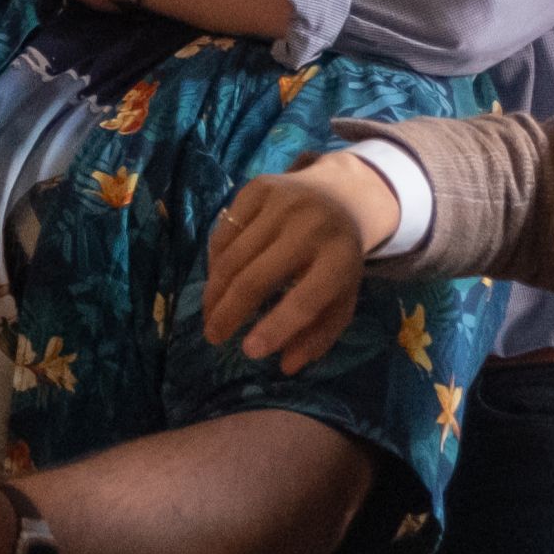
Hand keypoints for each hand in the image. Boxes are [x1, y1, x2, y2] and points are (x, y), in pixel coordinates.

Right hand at [202, 156, 399, 374]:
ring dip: (215, 291)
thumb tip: (285, 365)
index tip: (248, 351)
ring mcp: (283, 203)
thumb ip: (319, 334)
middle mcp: (310, 228)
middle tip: (213, 336)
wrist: (343, 195)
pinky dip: (215, 260)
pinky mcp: (260, 188)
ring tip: (210, 313)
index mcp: (339, 260)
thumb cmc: (338, 259)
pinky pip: (225, 231)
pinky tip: (216, 279)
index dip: (276, 328)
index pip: (305, 300)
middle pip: (256, 278)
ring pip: (232, 256)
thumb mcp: (342, 297)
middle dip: (228, 313)